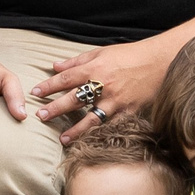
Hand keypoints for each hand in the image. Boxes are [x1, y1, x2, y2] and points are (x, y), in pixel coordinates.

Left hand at [32, 40, 168, 140]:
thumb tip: (55, 66)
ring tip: (62, 139)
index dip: (49, 86)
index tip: (35, 93)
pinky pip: (112, 126)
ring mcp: (116, 101)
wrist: (159, 61)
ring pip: (91, 118)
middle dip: (55, 109)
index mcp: (95, 68)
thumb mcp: (101, 52)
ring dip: (75, 130)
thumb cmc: (129, 55)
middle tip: (40, 117)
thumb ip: (77, 61)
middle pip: (74, 99)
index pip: (66, 79)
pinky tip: (91, 142)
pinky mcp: (129, 111)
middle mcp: (103, 85)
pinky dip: (101, 134)